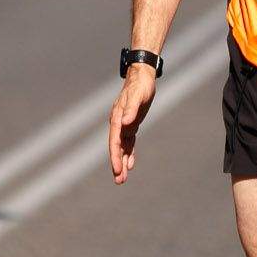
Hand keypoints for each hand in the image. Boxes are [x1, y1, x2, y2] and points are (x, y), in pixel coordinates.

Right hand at [107, 66, 157, 182]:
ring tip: (122, 179)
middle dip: (117, 164)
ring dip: (122, 162)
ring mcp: (124, 124)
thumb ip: (131, 110)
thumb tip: (125, 123)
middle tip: (119, 181)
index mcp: (117, 118)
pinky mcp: (131, 123)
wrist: (142, 75)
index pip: (115, 141)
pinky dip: (129, 153)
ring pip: (122, 147)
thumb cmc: (140, 85)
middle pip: (116, 147)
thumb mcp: (137, 96)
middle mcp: (118, 123)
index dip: (115, 156)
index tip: (117, 170)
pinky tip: (130, 164)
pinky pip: (128, 142)